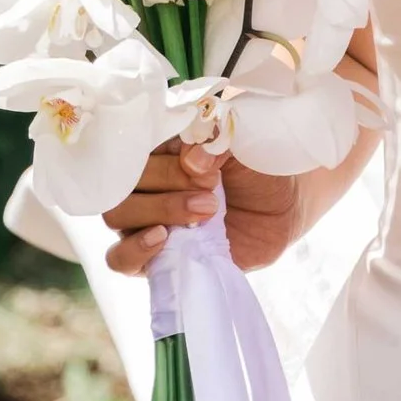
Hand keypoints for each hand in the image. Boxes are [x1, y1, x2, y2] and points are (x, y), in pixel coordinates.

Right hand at [102, 139, 305, 275]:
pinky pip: (121, 258)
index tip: (200, 161)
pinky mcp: (154, 255)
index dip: (160, 154)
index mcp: (158, 147)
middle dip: (167, 181)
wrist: (283, 208)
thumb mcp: (244, 145)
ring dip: (158, 211)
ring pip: (117, 215)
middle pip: (122, 180)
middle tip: (210, 187)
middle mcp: (144, 183)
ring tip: (204, 211)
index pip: (129, 144)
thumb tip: (192, 161)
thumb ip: (217, 142)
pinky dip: (135, 250)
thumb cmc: (257, 168)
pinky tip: (163, 239)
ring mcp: (144, 219)